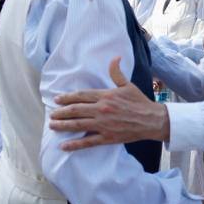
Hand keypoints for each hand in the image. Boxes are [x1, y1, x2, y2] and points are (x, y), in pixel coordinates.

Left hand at [51, 57, 169, 150]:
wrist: (151, 120)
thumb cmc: (139, 102)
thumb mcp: (128, 85)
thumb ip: (117, 73)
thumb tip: (115, 58)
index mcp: (105, 96)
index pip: (81, 95)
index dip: (67, 97)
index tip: (57, 100)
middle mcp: (101, 110)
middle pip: (76, 110)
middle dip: (61, 112)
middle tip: (51, 114)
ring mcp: (103, 125)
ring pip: (78, 125)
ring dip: (63, 125)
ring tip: (52, 126)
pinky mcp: (107, 138)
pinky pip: (88, 142)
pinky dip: (75, 144)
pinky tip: (64, 146)